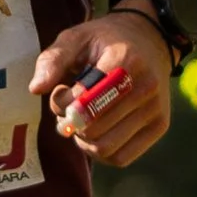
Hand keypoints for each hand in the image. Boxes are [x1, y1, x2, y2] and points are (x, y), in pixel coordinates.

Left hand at [32, 8, 171, 167]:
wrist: (150, 40)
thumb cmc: (105, 41)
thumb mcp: (76, 38)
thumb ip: (53, 60)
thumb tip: (36, 88)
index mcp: (125, 60)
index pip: (84, 102)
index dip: (63, 103)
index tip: (62, 89)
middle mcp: (145, 86)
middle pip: (92, 128)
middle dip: (71, 123)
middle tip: (69, 109)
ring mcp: (155, 109)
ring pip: (105, 148)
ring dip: (83, 141)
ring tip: (83, 121)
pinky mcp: (160, 126)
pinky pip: (121, 158)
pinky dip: (101, 152)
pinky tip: (97, 133)